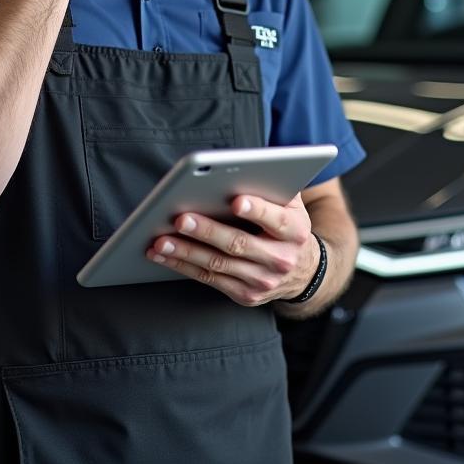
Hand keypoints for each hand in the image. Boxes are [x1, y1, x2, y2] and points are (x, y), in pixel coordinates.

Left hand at [147, 193, 319, 306]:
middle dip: (207, 231)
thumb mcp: (292, 204)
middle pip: (239, 244)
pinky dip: (183, 266)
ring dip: (186, 252)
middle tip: (181, 218)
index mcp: (295, 231)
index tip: (236, 200)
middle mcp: (281, 259)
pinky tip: (164, 255)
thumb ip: (273, 186)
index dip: (257, 210)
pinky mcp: (245, 295)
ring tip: (161, 240)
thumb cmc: (287, 226)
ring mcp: (262, 281)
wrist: (303, 271)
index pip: (276, 219)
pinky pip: (210, 279)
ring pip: (218, 264)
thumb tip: (242, 168)